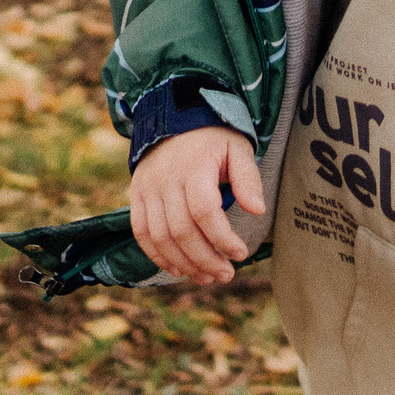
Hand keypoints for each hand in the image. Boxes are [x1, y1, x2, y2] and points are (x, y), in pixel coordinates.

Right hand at [130, 126, 265, 283]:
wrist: (175, 117)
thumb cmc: (213, 137)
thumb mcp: (238, 148)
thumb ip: (247, 179)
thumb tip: (257, 211)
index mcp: (193, 167)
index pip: (204, 211)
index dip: (222, 238)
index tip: (241, 253)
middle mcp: (166, 180)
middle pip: (182, 231)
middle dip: (205, 259)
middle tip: (226, 275)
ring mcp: (147, 188)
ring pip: (161, 237)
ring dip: (184, 263)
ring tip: (206, 277)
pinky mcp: (137, 195)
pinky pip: (141, 232)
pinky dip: (157, 255)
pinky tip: (177, 269)